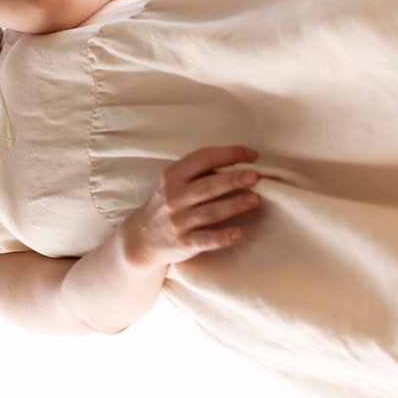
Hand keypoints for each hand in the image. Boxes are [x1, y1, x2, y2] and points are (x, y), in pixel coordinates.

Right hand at [122, 145, 263, 266]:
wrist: (142, 239)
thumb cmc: (167, 204)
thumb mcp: (173, 183)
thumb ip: (198, 173)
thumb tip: (239, 164)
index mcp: (173, 176)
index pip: (202, 158)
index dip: (229, 154)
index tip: (252, 155)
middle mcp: (173, 197)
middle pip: (208, 185)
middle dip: (233, 179)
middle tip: (255, 176)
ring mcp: (178, 221)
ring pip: (210, 212)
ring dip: (234, 205)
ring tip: (256, 199)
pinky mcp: (183, 243)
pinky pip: (205, 240)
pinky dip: (222, 237)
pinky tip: (239, 233)